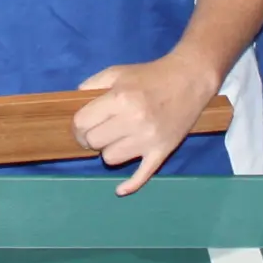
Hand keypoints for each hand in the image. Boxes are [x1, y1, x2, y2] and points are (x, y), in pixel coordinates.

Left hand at [75, 53, 223, 195]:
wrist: (188, 79)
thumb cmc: (149, 76)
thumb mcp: (115, 72)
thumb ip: (90, 86)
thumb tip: (74, 107)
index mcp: (120, 98)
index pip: (82, 123)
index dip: (78, 126)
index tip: (83, 125)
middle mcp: (133, 120)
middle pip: (94, 142)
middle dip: (91, 137)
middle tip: (100, 131)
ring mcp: (149, 139)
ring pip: (111, 159)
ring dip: (110, 150)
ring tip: (119, 139)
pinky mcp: (162, 152)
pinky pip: (142, 175)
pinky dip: (130, 185)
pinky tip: (120, 190)